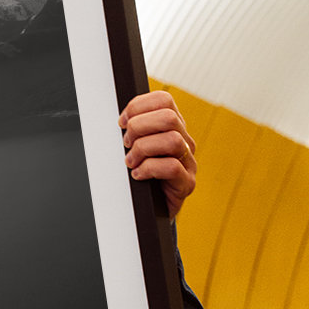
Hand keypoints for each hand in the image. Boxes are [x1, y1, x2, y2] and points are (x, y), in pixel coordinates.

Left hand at [119, 90, 196, 217]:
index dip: (138, 106)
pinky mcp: (187, 183)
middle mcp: (184, 141)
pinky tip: (138, 175)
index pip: (163, 100)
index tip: (122, 122)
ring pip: (172, 140)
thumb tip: (120, 120)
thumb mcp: (134, 147)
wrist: (149, 209)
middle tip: (126, 143)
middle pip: (169, 117)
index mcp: (172, 127)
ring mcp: (188, 162)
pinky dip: (148, 169)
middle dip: (139, 127)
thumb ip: (132, 130)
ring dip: (143, 149)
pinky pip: (172, 167)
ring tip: (131, 161)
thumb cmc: (140, 174)